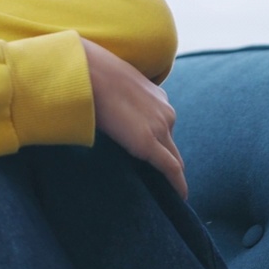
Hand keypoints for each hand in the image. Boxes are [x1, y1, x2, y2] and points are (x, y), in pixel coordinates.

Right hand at [81, 38, 187, 198]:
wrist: (88, 71)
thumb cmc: (92, 75)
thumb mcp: (112, 86)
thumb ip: (118, 101)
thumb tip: (105, 113)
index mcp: (156, 97)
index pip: (162, 125)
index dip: (160, 143)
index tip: (157, 155)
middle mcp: (165, 112)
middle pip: (171, 144)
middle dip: (169, 160)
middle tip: (163, 180)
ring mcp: (160, 127)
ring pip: (173, 157)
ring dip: (170, 173)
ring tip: (167, 191)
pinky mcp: (149, 143)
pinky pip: (171, 168)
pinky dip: (178, 184)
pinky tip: (180, 197)